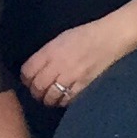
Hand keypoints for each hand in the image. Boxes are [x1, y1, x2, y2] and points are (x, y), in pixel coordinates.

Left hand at [18, 15, 136, 108]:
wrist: (110, 38)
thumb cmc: (85, 36)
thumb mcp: (59, 40)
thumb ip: (46, 54)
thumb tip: (34, 69)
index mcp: (49, 51)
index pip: (27, 71)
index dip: (26, 79)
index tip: (28, 81)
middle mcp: (57, 65)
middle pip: (37, 86)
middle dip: (35, 92)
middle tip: (38, 93)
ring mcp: (70, 77)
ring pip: (50, 97)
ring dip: (48, 100)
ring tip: (50, 98)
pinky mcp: (83, 86)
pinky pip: (67, 100)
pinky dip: (62, 102)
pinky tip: (64, 98)